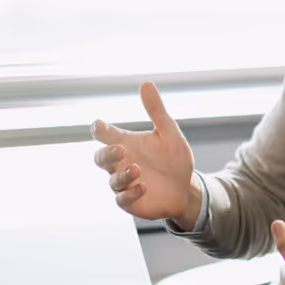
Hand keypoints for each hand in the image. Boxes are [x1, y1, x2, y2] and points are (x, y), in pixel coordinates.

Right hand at [90, 82, 199, 226]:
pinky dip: (131, 193)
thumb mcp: (169, 132)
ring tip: (138, 169)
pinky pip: (122, 199)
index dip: (98, 129)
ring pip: (112, 180)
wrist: (186, 188)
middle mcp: (120, 164)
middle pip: (100, 158)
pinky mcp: (130, 201)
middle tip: (121, 150)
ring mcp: (124, 183)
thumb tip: (146, 83)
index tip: (99, 126)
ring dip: (122, 175)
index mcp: (126, 143)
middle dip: (106, 154)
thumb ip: (156, 110)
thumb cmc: (174, 158)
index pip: (104, 135)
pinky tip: (143, 186)